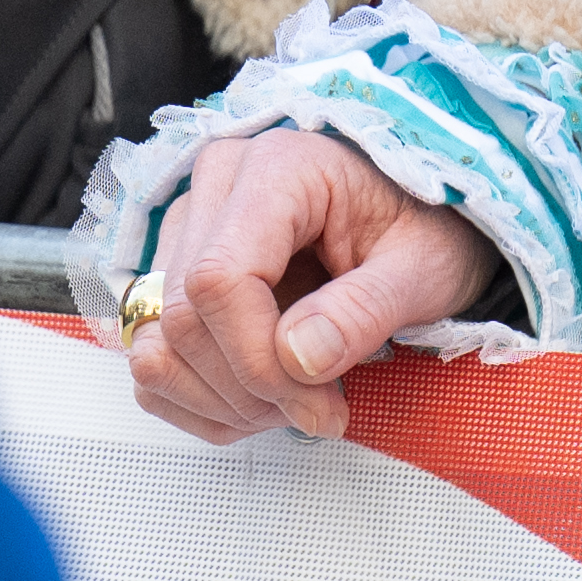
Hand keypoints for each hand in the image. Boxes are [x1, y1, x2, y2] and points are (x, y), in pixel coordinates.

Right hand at [118, 121, 500, 443]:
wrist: (424, 218)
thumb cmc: (429, 227)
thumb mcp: (425, 268)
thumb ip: (366, 309)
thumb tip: (298, 358)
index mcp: (277, 169)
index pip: (219, 279)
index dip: (258, 361)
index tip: (321, 406)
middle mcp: (216, 187)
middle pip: (183, 317)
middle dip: (250, 389)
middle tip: (322, 411)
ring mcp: (188, 229)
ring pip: (157, 343)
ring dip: (223, 400)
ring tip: (298, 402)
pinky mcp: (177, 273)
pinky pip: (152, 358)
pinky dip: (204, 400)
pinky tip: (266, 399)